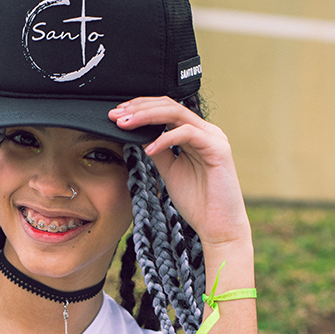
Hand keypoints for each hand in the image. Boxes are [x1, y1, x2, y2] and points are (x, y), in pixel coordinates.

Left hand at [108, 97, 250, 251]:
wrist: (218, 227)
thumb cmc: (198, 203)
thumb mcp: (170, 171)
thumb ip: (158, 151)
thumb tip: (138, 134)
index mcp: (195, 134)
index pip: (165, 110)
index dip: (140, 108)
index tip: (116, 116)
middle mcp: (205, 131)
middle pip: (169, 106)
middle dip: (139, 108)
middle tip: (115, 116)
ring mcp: (213, 137)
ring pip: (177, 113)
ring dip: (147, 116)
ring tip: (126, 125)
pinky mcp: (218, 148)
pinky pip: (188, 133)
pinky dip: (165, 139)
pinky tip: (149, 149)